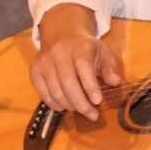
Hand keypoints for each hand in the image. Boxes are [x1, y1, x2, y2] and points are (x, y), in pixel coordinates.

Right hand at [29, 3, 122, 120]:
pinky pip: (43, 93)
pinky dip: (55, 104)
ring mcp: (44, 62)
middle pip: (68, 83)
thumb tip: (115, 82)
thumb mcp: (102, 52)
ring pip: (55, 91)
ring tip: (81, 109)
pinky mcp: (34, 71)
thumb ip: (109, 67)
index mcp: (78, 47)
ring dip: (69, 105)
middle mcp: (58, 53)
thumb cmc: (85, 47)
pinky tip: (65, 106)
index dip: (90, 86)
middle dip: (81, 103)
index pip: (83, 67)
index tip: (98, 101)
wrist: (61, 35)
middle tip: (92, 115)